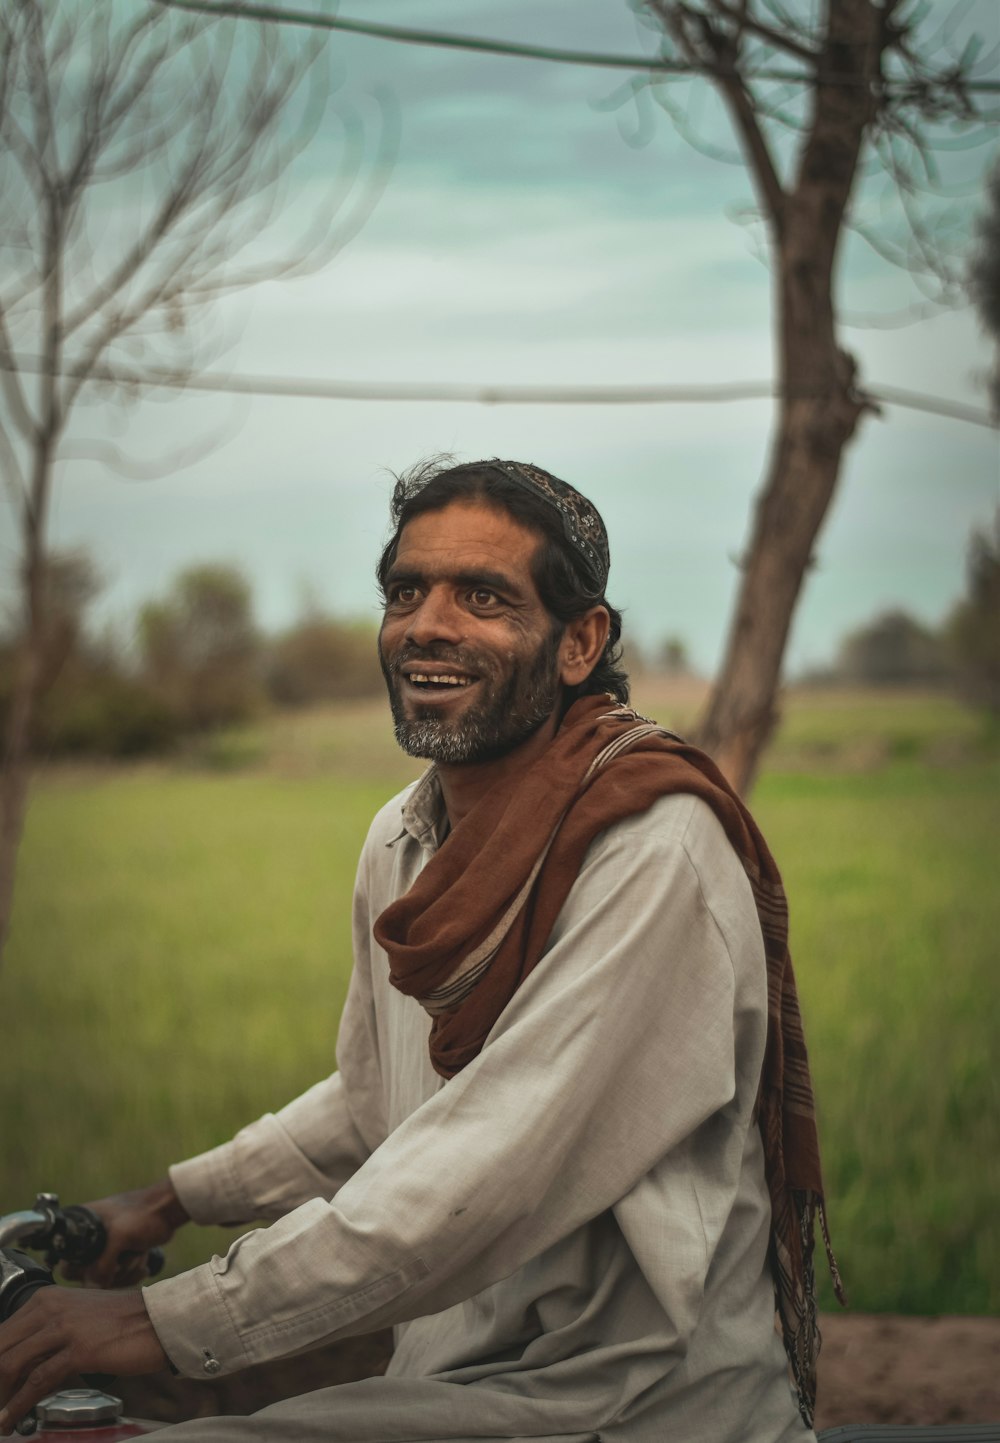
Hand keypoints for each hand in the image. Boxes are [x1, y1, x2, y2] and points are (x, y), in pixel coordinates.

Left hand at [0, 1286, 167, 1435]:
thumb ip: (47, 1338)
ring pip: (10, 1365)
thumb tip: (19, 1369)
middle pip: (0, 1348)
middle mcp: (50, 1308)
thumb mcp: (77, 1320)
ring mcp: (64, 1327)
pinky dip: (17, 1405)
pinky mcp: (79, 1349)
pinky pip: (36, 1382)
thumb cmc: (123, 1323)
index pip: (1, 1335)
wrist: (160, 1319)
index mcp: (46, 1299)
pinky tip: (9, 1420)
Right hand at [67, 1178, 188, 1288]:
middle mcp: (90, 1240)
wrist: (167, 1211)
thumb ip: (102, 1265)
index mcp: (82, 1229)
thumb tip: (93, 1287)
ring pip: (107, 1280)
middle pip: (88, 1276)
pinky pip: (120, 1278)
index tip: (106, 1264)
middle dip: (111, 1273)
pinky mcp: (120, 1257)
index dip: (83, 1271)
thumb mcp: (119, 1238)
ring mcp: (106, 1249)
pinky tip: (143, 1262)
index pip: (68, 1263)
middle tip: (124, 1258)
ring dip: (125, 1272)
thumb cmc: (143, 1215)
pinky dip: (132, 1274)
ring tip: (138, 1253)